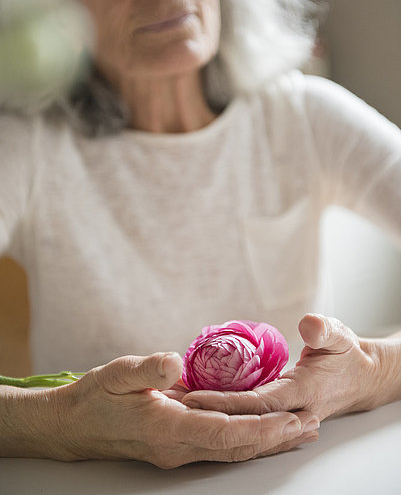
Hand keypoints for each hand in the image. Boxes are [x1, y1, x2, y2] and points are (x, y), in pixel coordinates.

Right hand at [46, 351, 319, 467]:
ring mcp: (178, 452)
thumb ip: (147, 370)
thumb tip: (175, 364)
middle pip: (237, 448)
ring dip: (267, 442)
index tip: (292, 419)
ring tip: (299, 433)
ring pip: (232, 451)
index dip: (261, 428)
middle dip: (276, 438)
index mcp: (167, 428)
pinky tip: (261, 433)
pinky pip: (220, 447)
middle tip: (312, 426)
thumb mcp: (117, 374)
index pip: (225, 433)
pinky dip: (247, 441)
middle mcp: (177, 448)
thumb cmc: (96, 397)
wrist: (74, 427)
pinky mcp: (176, 447)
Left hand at [182, 314, 379, 421]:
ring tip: (179, 408)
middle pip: (244, 418)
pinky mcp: (280, 412)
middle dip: (209, 415)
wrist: (362, 378)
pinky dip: (227, 415)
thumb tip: (309, 326)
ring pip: (245, 423)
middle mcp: (292, 410)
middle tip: (173, 406)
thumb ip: (324, 330)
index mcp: (303, 392)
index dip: (224, 402)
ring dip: (214, 418)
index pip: (257, 403)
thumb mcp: (339, 335)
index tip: (194, 397)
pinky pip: (250, 417)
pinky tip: (204, 407)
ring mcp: (285, 415)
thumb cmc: (347, 354)